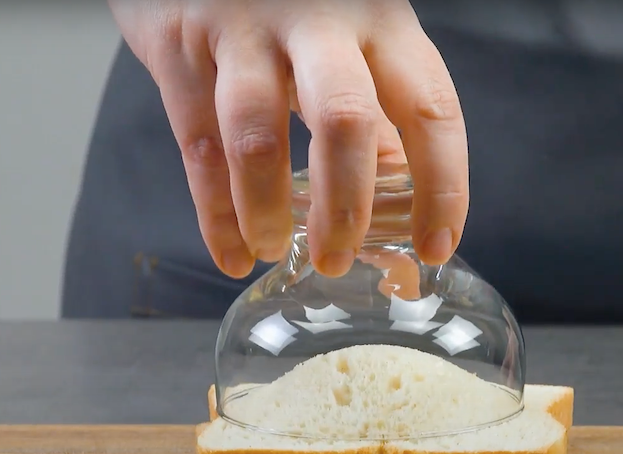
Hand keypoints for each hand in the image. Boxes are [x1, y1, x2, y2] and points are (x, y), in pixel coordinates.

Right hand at [108, 0, 468, 277]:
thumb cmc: (291, 1)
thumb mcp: (351, 38)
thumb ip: (377, 116)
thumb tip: (402, 206)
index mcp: (381, 20)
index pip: (430, 108)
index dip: (442, 186)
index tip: (433, 245)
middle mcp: (318, 20)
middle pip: (344, 119)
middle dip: (345, 206)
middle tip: (337, 259)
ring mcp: (244, 29)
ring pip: (257, 135)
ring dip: (266, 209)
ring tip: (272, 250)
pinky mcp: (181, 44)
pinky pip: (197, 144)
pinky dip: (214, 212)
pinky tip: (231, 249)